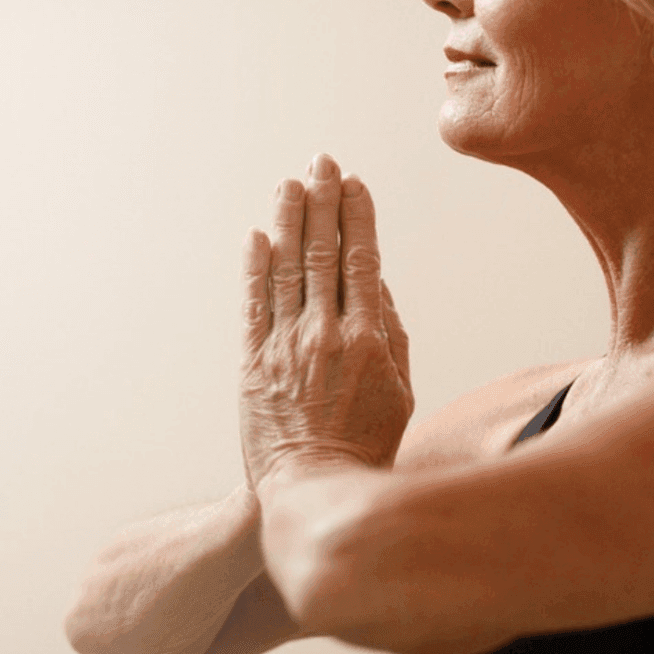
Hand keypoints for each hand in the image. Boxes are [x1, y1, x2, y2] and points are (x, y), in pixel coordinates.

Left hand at [239, 154, 412, 497]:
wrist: (311, 490)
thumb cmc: (366, 443)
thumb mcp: (400, 390)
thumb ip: (390, 332)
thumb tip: (376, 283)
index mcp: (367, 338)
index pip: (361, 261)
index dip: (357, 218)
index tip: (355, 185)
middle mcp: (323, 333)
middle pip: (321, 252)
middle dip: (322, 202)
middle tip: (322, 163)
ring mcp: (283, 345)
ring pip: (284, 268)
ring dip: (287, 221)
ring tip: (290, 184)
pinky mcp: (253, 362)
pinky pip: (252, 304)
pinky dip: (254, 267)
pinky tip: (257, 236)